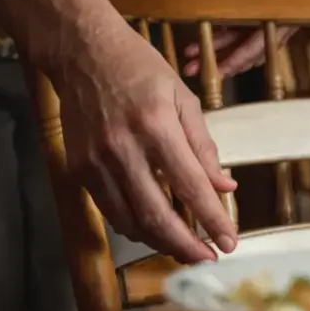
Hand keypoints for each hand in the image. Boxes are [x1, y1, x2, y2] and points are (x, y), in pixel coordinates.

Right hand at [51, 14, 237, 263]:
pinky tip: (153, 227)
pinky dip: (135, 225)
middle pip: (158, 216)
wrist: (82, 52)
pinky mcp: (80, 169)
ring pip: (131, 222)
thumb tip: (225, 187)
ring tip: (184, 247)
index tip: (229, 242)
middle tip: (207, 258)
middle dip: (187, 246)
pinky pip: (110, 211)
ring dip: (160, 242)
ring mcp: (97, 162)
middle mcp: (124, 148)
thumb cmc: (139, 68)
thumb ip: (203, 146)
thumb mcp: (183, 97)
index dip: (213, 220)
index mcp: (157, 126)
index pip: (191, 187)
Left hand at [182, 0, 304, 77]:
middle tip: (207, 71)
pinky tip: (196, 48)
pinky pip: (236, 30)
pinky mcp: (248, 5)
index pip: (278, 26)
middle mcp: (283, 0)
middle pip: (261, 42)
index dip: (257, 47)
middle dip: (233, 60)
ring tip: (195, 64)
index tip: (236, 62)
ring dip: (222, 55)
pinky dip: (218, 41)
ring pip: (246, 40)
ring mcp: (265, 5)